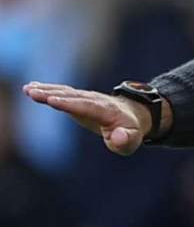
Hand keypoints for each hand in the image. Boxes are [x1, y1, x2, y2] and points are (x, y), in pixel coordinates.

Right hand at [23, 81, 149, 155]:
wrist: (133, 115)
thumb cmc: (130, 131)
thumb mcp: (133, 139)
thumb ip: (126, 139)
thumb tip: (119, 137)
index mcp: (107, 111)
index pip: (87, 107)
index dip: (70, 104)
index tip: (52, 101)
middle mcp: (95, 100)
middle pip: (72, 97)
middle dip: (52, 94)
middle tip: (33, 92)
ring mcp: (86, 97)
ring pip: (65, 92)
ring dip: (46, 90)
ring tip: (27, 89)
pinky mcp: (78, 98)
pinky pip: (62, 93)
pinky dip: (47, 89)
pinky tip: (30, 88)